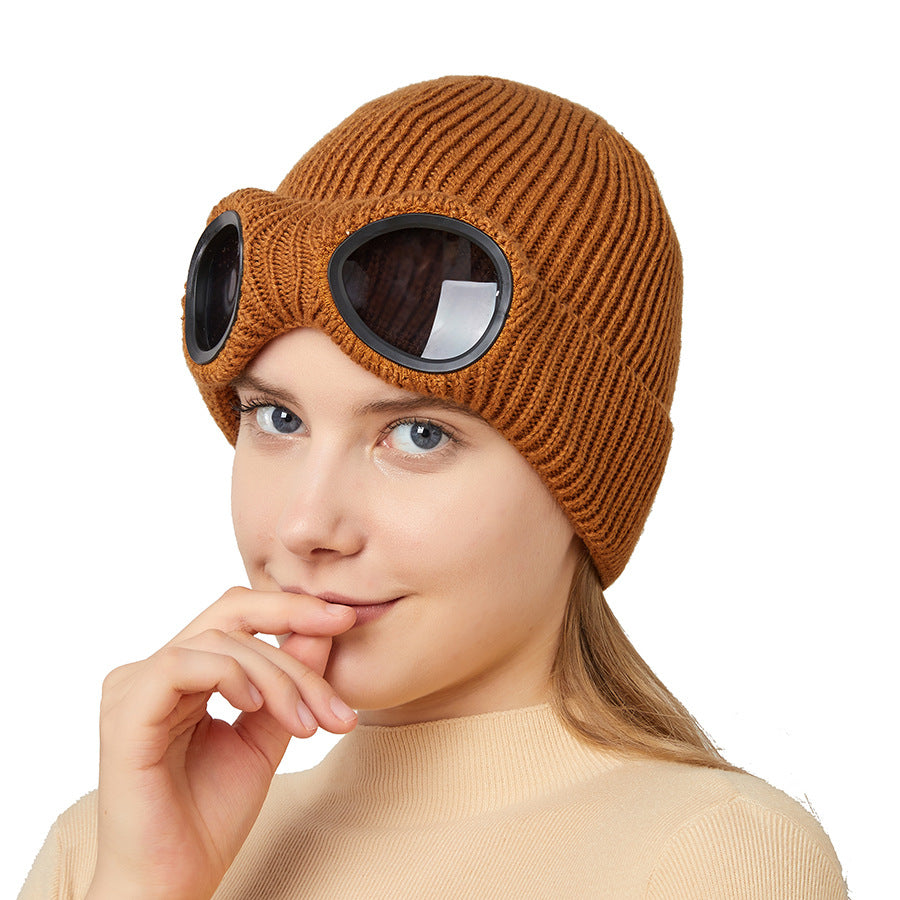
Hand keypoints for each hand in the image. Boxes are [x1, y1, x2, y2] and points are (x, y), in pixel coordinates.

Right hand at [86, 587, 356, 899]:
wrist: (175, 882)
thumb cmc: (212, 814)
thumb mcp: (269, 734)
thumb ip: (290, 683)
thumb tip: (324, 628)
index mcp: (184, 674)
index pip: (238, 615)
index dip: (290, 608)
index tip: (344, 618)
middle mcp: (154, 672)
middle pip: (230, 612)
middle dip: (292, 618)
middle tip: (341, 630)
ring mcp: (134, 688)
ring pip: (220, 640)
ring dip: (277, 675)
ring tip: (307, 723)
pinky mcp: (126, 712)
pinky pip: (182, 664)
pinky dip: (230, 677)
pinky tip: (256, 708)